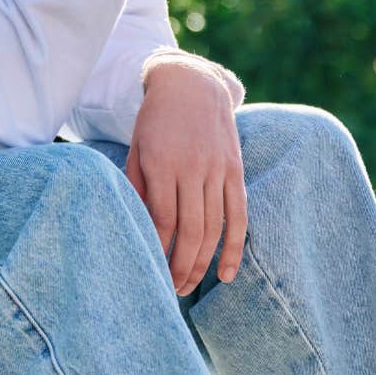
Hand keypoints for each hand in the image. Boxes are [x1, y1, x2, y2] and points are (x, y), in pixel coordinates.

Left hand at [124, 55, 245, 296]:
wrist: (192, 83)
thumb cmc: (155, 120)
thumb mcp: (136, 148)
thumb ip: (137, 187)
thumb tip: (137, 229)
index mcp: (162, 163)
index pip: (162, 219)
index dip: (157, 250)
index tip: (149, 272)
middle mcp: (193, 167)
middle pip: (190, 230)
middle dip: (180, 267)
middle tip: (170, 291)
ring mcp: (217, 169)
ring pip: (214, 228)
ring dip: (202, 264)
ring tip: (188, 286)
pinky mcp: (235, 169)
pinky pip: (239, 215)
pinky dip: (234, 248)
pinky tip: (226, 275)